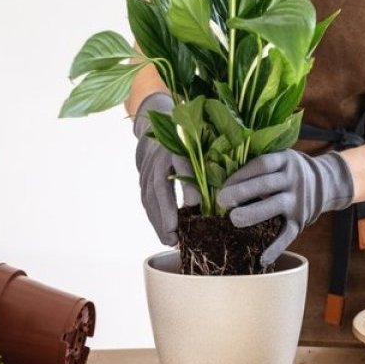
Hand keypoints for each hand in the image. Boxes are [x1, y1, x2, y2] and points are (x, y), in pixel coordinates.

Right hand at [134, 93, 198, 245]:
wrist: (157, 122)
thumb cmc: (189, 135)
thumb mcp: (203, 141)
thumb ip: (212, 160)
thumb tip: (222, 192)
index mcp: (178, 143)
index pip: (181, 163)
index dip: (187, 185)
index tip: (196, 205)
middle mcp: (160, 155)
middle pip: (159, 186)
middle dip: (166, 213)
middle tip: (176, 235)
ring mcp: (148, 167)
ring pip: (149, 197)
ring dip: (158, 221)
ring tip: (170, 240)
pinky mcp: (142, 177)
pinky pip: (146, 201)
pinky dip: (154, 219)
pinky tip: (163, 233)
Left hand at [217, 150, 353, 266]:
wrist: (325, 182)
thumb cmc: (288, 172)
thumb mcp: (280, 160)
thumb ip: (258, 166)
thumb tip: (218, 175)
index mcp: (285, 160)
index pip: (261, 165)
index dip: (241, 175)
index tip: (222, 185)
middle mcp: (293, 179)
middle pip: (266, 185)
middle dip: (242, 192)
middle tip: (221, 201)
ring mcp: (298, 201)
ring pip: (275, 206)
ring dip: (254, 213)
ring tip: (233, 220)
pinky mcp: (300, 221)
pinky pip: (287, 235)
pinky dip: (276, 248)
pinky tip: (261, 259)